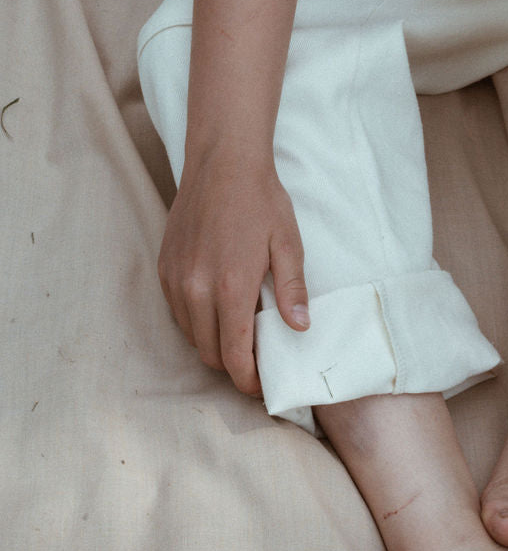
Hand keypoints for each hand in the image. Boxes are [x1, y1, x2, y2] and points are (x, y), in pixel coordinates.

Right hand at [158, 153, 308, 397]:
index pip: (234, 354)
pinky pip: (178, 311)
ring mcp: (176, 279)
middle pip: (209, 353)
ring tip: (239, 333)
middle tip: (256, 360)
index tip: (261, 386)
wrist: (223, 163)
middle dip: (233, 365)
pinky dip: (197, 320)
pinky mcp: (165, 268)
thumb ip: (292, 290)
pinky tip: (218, 307)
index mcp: (231, 287)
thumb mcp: (288, 244)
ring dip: (213, 342)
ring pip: (191, 335)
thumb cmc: (261, 201)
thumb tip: (300, 328)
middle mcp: (196, 289)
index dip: (247, 380)